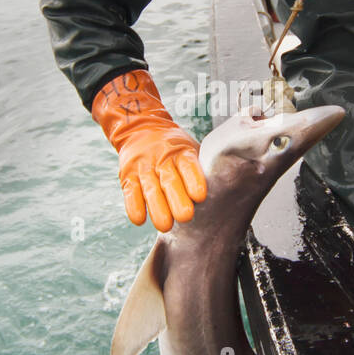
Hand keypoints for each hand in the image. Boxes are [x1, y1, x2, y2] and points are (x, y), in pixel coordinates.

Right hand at [91, 70, 206, 231]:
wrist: (141, 128)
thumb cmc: (173, 147)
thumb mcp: (190, 148)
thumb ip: (202, 167)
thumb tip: (225, 189)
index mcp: (181, 151)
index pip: (188, 165)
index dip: (194, 180)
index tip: (200, 196)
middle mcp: (161, 158)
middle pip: (170, 180)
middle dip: (177, 199)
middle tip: (185, 217)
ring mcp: (143, 167)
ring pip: (150, 188)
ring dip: (157, 208)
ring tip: (165, 226)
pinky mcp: (127, 176)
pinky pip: (130, 192)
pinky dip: (134, 206)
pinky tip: (140, 219)